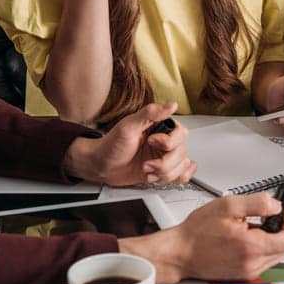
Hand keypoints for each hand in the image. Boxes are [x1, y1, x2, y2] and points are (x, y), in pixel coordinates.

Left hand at [63, 102, 195, 185]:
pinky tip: (160, 175)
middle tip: (146, 163)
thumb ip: (150, 113)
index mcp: (160, 126)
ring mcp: (165, 156)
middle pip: (182, 153)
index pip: (181, 134)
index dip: (167, 143)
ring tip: (147, 170)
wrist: (101, 166)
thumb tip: (171, 105)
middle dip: (163, 163)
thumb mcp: (128, 126)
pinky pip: (182, 175)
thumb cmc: (111, 145)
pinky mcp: (164, 170)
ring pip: (182, 166)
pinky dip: (173, 178)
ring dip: (164, 173)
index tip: (150, 142)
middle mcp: (166, 141)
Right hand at [122, 192, 283, 283]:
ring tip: (252, 226)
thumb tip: (276, 206)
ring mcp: (248, 271)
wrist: (179, 253)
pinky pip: (263, 260)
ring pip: (276, 254)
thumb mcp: (228, 206)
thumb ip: (258, 203)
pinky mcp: (243, 274)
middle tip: (269, 216)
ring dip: (271, 239)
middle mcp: (253, 263)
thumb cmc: (197, 232)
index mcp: (252, 246)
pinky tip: (245, 237)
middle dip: (282, 229)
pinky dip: (261, 247)